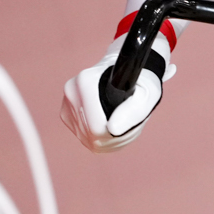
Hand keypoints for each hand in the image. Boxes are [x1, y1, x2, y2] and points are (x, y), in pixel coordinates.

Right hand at [60, 19, 175, 151]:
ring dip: (110, 138)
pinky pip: (85, 139)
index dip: (116, 133)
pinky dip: (103, 138)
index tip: (129, 122)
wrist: (128, 73)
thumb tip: (113, 130)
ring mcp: (67, 104)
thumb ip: (133, 111)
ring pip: (88, 140)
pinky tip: (113, 124)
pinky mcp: (66, 114)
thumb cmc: (141, 82)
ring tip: (122, 121)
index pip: (96, 127)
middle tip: (129, 122)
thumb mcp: (147, 94)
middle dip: (114, 136)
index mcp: (86, 82)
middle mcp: (72, 92)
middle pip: (91, 136)